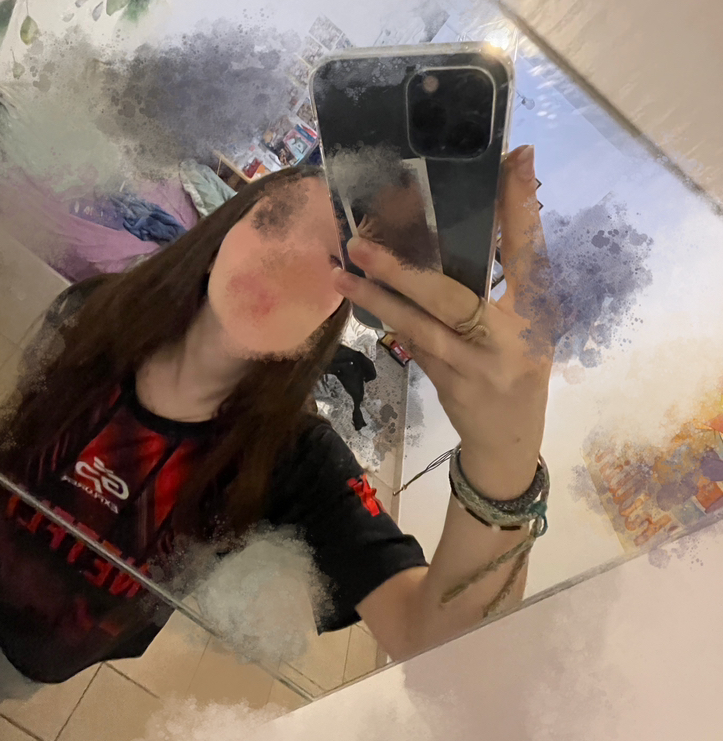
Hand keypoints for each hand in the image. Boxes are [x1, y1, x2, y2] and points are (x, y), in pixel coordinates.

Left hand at [331, 145, 554, 499]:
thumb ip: (513, 279)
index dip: (522, 208)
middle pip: (454, 297)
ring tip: (343, 271)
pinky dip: (386, 316)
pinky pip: (410, 342)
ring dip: (378, 298)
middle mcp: (506, 340)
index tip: (516, 158)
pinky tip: (357, 295)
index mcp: (538, 317)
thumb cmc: (522, 374)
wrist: (506, 443)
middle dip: (405, 268)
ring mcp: (470, 366)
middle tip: (362, 240)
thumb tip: (485, 221)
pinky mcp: (442, 381)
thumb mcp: (532, 324)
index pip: (531, 256)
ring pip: (418, 326)